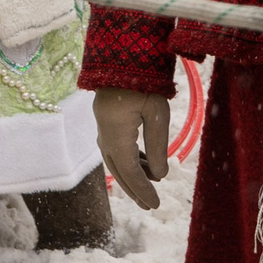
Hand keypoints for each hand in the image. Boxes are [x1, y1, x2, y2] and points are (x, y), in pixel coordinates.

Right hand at [93, 90, 170, 209]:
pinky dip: (129, 160)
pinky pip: (115, 148)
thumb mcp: (157, 114)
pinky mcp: (106, 120)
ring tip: (149, 186)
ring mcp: (102, 127)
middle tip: (149, 206)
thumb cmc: (145, 82)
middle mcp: (104, 133)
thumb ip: (157, 147)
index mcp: (115, 133)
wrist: (123, 56)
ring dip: (131, 175)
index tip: (155, 205)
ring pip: (115, 160)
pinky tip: (143, 164)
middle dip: (134, 189)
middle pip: (118, 170)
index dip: (142, 190)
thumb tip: (159, 176)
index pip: (129, 171)